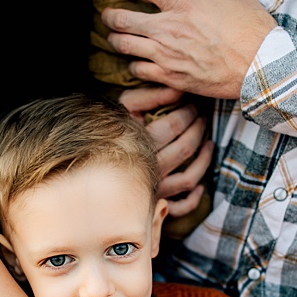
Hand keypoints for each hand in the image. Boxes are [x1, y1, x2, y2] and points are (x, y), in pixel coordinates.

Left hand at [103, 0, 277, 98]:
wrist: (262, 66)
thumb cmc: (250, 27)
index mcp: (183, 2)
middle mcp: (168, 28)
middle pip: (121, 20)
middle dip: (110, 16)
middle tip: (109, 16)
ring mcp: (167, 55)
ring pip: (124, 46)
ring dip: (118, 41)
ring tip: (119, 39)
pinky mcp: (172, 78)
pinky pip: (139, 71)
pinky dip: (135, 64)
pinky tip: (139, 61)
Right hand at [118, 86, 214, 217]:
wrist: (86, 167)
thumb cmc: (109, 132)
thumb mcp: (125, 107)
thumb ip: (151, 96)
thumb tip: (178, 89)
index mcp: (140, 144)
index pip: (174, 125)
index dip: (189, 112)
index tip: (194, 103)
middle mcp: (149, 168)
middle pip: (185, 148)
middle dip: (199, 129)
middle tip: (203, 117)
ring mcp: (154, 189)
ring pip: (189, 178)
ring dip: (204, 159)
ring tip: (209, 143)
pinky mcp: (155, 205)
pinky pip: (181, 207)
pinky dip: (193, 198)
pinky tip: (199, 185)